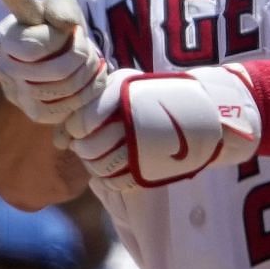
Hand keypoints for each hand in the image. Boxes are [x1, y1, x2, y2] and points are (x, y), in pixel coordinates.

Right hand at [0, 0, 106, 125]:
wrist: (48, 49)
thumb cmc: (52, 23)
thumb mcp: (56, 4)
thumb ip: (60, 8)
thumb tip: (67, 24)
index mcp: (8, 44)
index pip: (37, 48)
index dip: (61, 37)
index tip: (72, 28)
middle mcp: (8, 74)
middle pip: (58, 72)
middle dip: (82, 55)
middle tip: (87, 43)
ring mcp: (21, 98)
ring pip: (67, 90)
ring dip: (89, 70)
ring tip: (92, 55)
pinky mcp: (38, 114)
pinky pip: (71, 107)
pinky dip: (91, 89)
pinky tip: (96, 73)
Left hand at [59, 65, 261, 186]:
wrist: (208, 112)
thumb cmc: (158, 97)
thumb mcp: (129, 86)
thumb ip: (93, 106)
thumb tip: (60, 137)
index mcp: (121, 93)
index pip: (79, 121)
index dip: (72, 131)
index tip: (76, 133)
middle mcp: (131, 117)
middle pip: (87, 147)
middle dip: (84, 150)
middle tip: (90, 146)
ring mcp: (142, 143)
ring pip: (99, 167)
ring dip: (97, 165)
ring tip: (105, 156)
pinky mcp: (151, 165)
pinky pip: (117, 182)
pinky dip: (112, 180)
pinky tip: (118, 169)